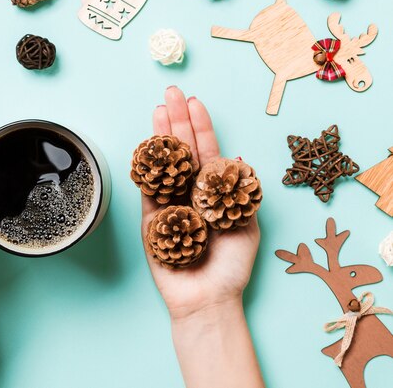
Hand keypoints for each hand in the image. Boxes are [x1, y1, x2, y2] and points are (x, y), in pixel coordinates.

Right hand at [141, 86, 260, 321]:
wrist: (207, 300)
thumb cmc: (232, 268)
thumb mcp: (248, 225)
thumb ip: (241, 191)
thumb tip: (238, 157)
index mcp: (214, 193)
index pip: (207, 152)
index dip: (201, 127)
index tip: (195, 102)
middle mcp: (191, 194)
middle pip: (182, 151)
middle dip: (178, 121)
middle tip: (171, 94)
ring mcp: (169, 205)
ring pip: (163, 164)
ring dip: (160, 138)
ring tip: (157, 110)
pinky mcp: (151, 220)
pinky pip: (148, 190)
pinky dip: (147, 168)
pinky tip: (146, 147)